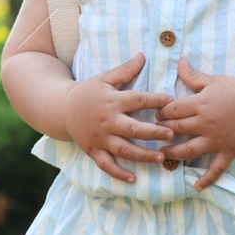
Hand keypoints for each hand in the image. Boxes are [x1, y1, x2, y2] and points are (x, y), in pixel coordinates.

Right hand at [64, 52, 177, 183]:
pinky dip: (119, 173)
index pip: (137, 100)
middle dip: (153, 132)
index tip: (171, 102)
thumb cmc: (88, 93)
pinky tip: (133, 179)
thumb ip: (125, 70)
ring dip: (143, 155)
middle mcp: (107, 121)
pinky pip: (107, 165)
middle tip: (172, 133)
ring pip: (124, 149)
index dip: (155, 100)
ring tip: (161, 157)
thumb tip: (143, 55)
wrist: (62, 109)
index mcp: (112, 101)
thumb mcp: (104, 79)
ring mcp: (100, 138)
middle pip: (134, 129)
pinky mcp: (93, 151)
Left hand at [155, 57, 234, 189]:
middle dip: (162, 130)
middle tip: (153, 132)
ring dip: (173, 153)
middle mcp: (207, 123)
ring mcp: (217, 139)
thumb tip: (179, 63)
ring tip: (162, 153)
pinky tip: (196, 187)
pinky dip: (207, 179)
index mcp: (202, 103)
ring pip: (189, 150)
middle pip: (177, 129)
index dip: (161, 112)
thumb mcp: (215, 80)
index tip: (155, 114)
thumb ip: (194, 76)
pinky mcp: (228, 151)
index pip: (173, 109)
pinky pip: (217, 168)